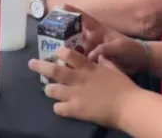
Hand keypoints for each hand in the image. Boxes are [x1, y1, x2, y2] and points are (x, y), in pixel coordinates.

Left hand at [28, 47, 142, 127]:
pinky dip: (58, 108)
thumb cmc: (125, 87)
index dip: (60, 52)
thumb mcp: (114, 70)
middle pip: (53, 70)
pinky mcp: (75, 109)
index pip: (68, 54)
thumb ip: (105, 62)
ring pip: (51, 90)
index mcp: (87, 67)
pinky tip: (60, 108)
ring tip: (49, 90)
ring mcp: (74, 94)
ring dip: (49, 89)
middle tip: (31, 63)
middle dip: (39, 65)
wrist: (130, 107)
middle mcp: (77, 78)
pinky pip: (58, 109)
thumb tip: (100, 55)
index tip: (56, 52)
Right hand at [58, 5, 149, 73]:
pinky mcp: (93, 61)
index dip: (72, 11)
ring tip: (52, 53)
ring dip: (65, 49)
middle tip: (48, 35)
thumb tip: (90, 55)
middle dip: (62, 32)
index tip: (59, 6)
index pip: (84, 18)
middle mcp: (92, 38)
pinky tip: (63, 66)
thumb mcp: (121, 46)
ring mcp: (92, 49)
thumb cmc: (132, 49)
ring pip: (75, 47)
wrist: (140, 63)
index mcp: (99, 30)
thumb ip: (106, 48)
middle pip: (74, 33)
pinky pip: (80, 60)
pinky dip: (72, 62)